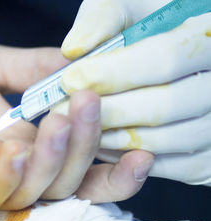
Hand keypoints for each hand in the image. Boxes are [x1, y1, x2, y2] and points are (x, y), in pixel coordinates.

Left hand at [0, 41, 149, 211]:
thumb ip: (25, 67)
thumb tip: (72, 59)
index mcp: (19, 146)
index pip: (75, 168)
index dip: (111, 164)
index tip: (141, 144)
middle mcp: (5, 172)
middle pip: (66, 183)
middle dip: (89, 148)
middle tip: (92, 103)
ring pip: (35, 192)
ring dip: (58, 157)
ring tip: (65, 115)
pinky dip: (11, 176)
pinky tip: (19, 148)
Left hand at [57, 0, 210, 185]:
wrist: (177, 51)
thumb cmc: (149, 24)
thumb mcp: (129, 6)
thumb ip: (103, 20)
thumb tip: (73, 51)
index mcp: (210, 37)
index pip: (165, 59)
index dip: (112, 73)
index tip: (70, 79)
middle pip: (165, 107)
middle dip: (106, 110)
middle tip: (62, 110)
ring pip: (165, 141)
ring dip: (112, 137)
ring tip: (76, 126)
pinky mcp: (209, 160)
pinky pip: (169, 168)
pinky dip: (128, 159)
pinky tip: (99, 141)